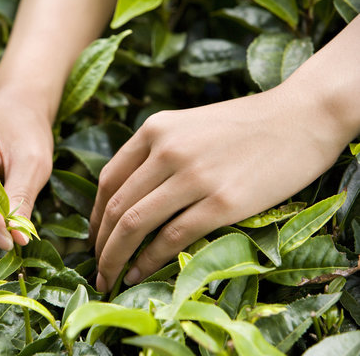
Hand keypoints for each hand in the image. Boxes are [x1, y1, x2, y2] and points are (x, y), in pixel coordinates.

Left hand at [89, 84, 345, 291]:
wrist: (300, 118)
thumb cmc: (244, 125)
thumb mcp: (188, 126)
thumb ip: (156, 153)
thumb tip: (128, 197)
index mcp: (155, 129)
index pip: (107, 180)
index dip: (94, 216)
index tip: (94, 237)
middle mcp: (167, 150)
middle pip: (115, 207)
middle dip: (100, 244)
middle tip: (96, 267)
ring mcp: (194, 176)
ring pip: (134, 224)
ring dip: (116, 258)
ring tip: (110, 277)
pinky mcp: (222, 202)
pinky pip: (171, 238)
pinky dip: (149, 261)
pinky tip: (139, 273)